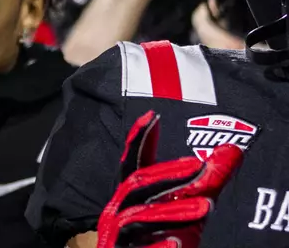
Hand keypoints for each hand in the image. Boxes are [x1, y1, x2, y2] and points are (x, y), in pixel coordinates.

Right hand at [96, 111, 243, 247]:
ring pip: (138, 215)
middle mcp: (119, 209)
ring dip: (171, 210)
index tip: (153, 116)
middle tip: (197, 166)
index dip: (139, 139)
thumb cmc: (160, 235)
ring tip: (204, 207)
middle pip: (137, 184)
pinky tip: (175, 242)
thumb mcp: (185, 207)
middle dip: (167, 174)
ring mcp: (118, 232)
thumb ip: (205, 182)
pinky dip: (157, 245)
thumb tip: (232, 151)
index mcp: (130, 195)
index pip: (132, 163)